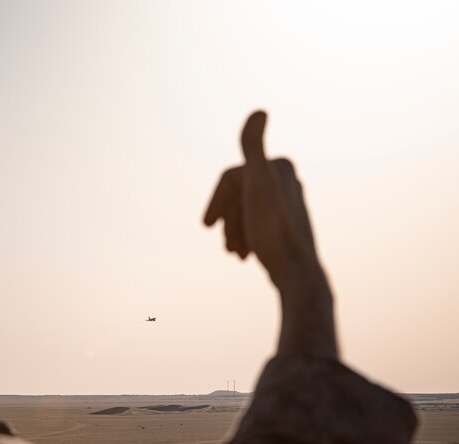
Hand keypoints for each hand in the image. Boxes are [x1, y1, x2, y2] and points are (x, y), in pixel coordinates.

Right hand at [204, 111, 317, 289]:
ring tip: (235, 253)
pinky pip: (255, 225)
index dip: (217, 201)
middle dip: (228, 221)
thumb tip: (260, 111)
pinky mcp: (286, 224)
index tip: (207, 225)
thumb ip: (253, 147)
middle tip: (227, 246)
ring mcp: (286, 203)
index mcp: (278, 166)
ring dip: (233, 232)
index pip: (231, 178)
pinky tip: (244, 255)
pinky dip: (245, 238)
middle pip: (237, 197)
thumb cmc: (273, 230)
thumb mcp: (257, 184)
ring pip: (244, 212)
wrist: (296, 271)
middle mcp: (285, 181)